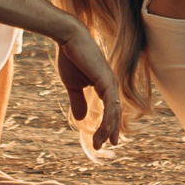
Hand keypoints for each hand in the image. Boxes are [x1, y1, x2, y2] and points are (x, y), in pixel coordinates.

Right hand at [57, 29, 122, 149]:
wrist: (69, 38)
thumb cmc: (71, 58)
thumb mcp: (73, 85)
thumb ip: (78, 101)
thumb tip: (80, 119)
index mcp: (104, 84)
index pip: (111, 108)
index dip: (109, 124)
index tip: (104, 140)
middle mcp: (111, 84)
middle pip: (115, 113)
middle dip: (110, 131)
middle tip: (105, 145)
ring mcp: (110, 82)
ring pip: (114, 112)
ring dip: (107, 130)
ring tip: (99, 143)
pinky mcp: (106, 81)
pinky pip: (110, 106)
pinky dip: (107, 120)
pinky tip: (103, 131)